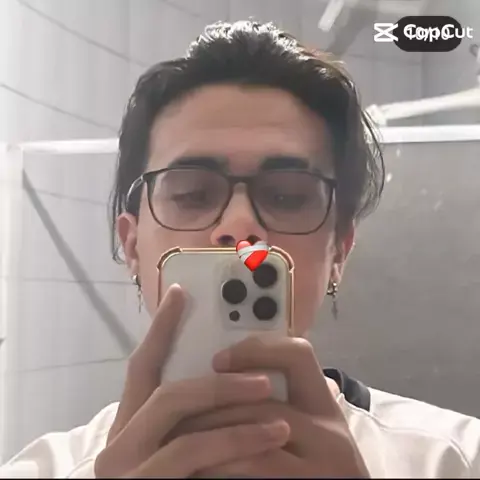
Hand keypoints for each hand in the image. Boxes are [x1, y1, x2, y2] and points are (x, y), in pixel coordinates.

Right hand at [94, 286, 289, 477]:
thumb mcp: (180, 444)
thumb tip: (247, 376)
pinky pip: (191, 455)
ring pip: (180, 415)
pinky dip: (232, 443)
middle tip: (264, 377)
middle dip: (219, 379)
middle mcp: (118, 440)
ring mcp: (125, 465)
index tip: (181, 292)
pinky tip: (268, 440)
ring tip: (280, 416)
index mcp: (129, 423)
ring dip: (234, 409)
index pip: (142, 365)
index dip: (161, 326)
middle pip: (167, 388)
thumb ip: (196, 416)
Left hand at [172, 336, 369, 477]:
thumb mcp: (305, 433)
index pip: (298, 355)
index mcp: (325, 407)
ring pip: (256, 431)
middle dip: (217, 401)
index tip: (218, 360)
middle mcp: (330, 431)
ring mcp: (323, 463)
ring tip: (180, 438)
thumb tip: (229, 375)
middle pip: (265, 397)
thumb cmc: (312, 468)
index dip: (257, 349)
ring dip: (211, 433)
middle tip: (182, 409)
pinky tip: (201, 466)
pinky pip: (257, 465)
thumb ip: (281, 405)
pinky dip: (223, 463)